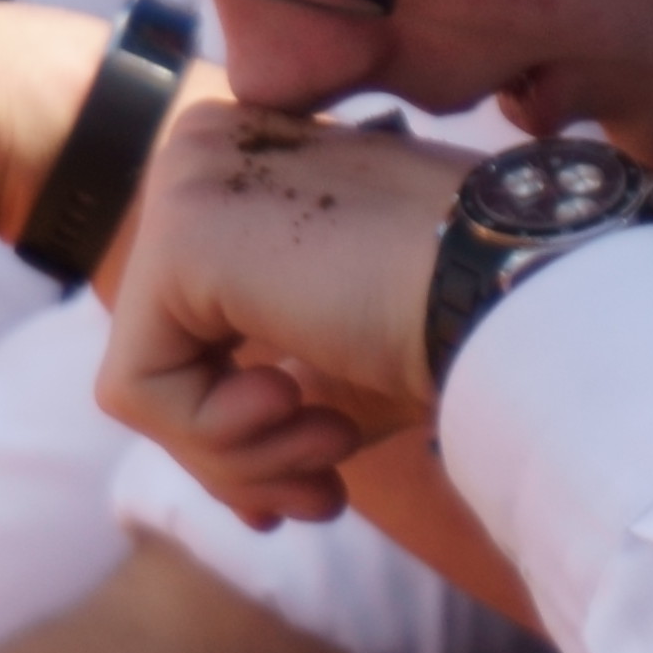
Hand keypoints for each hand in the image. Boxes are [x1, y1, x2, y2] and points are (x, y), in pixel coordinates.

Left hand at [94, 103, 481, 531]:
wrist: (516, 289)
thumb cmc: (459, 322)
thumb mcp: (349, 366)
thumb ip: (282, 400)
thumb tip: (245, 500)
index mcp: (245, 163)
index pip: (190, 321)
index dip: (243, 427)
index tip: (321, 485)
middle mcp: (202, 152)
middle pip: (162, 352)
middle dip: (241, 456)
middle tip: (327, 498)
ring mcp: (185, 183)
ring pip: (147, 380)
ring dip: (242, 458)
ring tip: (332, 448)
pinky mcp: (181, 236)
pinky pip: (136, 388)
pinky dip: (216, 439)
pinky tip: (299, 407)